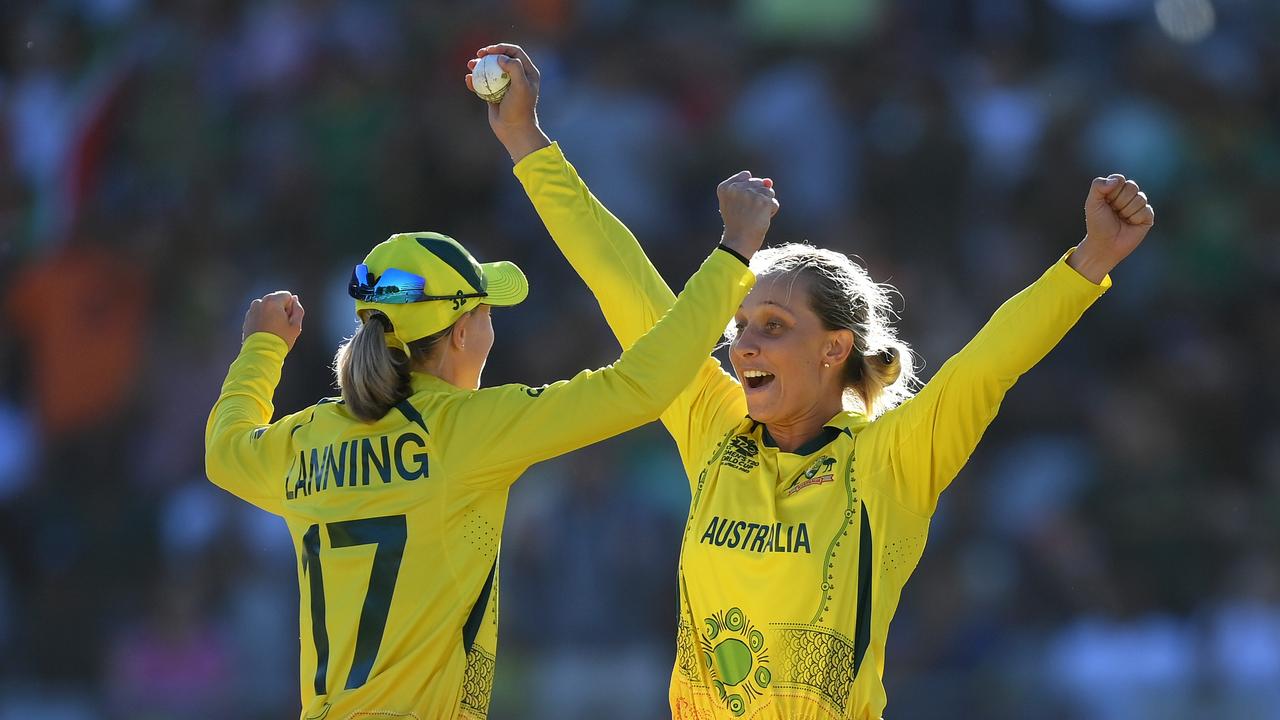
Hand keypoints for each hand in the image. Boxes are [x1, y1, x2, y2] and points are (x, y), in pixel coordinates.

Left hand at [243, 291, 304, 350]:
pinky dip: (263, 319)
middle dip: (280, 309)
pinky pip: (259, 314)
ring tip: (273, 329)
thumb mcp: (296, 326)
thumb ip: (298, 310)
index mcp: (272, 301)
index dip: (291, 307)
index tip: (288, 319)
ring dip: (271, 313)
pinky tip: (266, 331)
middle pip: (276, 299)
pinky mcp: (247, 318)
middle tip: (281, 325)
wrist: (261, 353)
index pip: (287, 295)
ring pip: (267, 306)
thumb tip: (295, 300)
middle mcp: (260, 302)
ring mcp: (252, 310)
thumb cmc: (280, 340)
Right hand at [467, 43, 550, 163]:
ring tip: (470, 64)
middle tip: (479, 55)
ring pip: (490, 71)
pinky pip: (483, 84)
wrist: (514, 130)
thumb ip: (514, 68)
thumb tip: (500, 58)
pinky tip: (468, 79)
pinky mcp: (494, 94)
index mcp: (528, 72)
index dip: (501, 48)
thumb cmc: (519, 108)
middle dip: (489, 54)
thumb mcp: (521, 86)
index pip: (514, 52)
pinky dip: (475, 81)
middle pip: (501, 59)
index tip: (489, 51)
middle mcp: (517, 77)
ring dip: (479, 66)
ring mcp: (505, 86)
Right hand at [718, 172, 778, 259]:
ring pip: (768, 192)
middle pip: (759, 184)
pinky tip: (760, 220)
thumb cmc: (737, 224)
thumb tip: (769, 181)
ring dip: (765, 205)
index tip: (741, 205)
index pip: (746, 176)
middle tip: (747, 213)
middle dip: (758, 197)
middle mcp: (736, 188)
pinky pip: (773, 203)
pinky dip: (770, 213)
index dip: (748, 190)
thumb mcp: (736, 204)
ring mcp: (750, 194)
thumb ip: (749, 188)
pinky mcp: (763, 201)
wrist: (739, 242)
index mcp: (726, 187)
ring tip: (754, 216)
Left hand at [1069, 173, 1155, 283]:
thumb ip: (1098, 186)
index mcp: (1115, 190)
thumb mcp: (1092, 203)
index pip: (1120, 179)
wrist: (1104, 244)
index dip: (1112, 191)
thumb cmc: (1097, 224)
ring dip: (1126, 211)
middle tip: (1114, 212)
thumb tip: (1117, 180)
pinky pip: (1146, 210)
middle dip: (1119, 201)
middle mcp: (1129, 196)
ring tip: (1121, 219)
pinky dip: (1135, 218)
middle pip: (1132, 186)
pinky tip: (1130, 224)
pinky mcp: (1147, 217)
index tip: (1105, 202)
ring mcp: (1139, 205)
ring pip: (1140, 198)